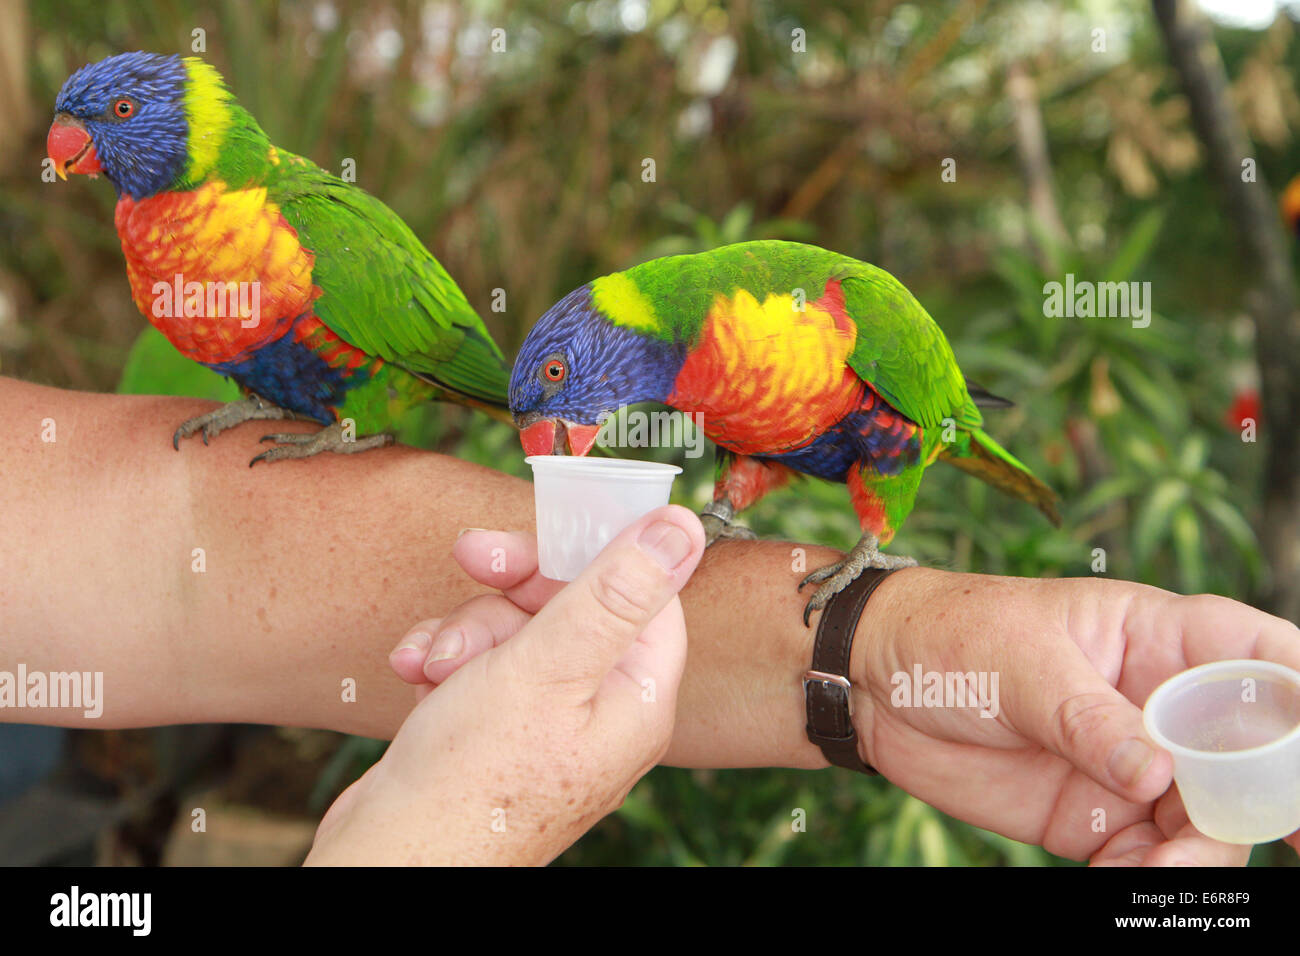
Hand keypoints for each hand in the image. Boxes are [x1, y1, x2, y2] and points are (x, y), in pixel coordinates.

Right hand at [306, 505, 705, 864]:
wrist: (395, 859)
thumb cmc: (473, 782)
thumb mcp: (548, 667)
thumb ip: (615, 593)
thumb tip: (682, 527)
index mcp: (636, 696)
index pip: (642, 592)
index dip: (594, 550)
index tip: (547, 522)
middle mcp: (601, 707)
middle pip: (574, 603)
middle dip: (513, 587)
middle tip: (472, 558)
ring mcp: (549, 720)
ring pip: (518, 628)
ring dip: (467, 628)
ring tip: (435, 660)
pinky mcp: (500, 727)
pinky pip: (483, 662)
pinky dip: (447, 658)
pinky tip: (416, 672)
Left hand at [853, 569, 1299, 864]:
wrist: (874, 684)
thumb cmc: (952, 636)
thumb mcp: (1019, 661)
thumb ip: (1087, 716)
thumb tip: (1158, 774)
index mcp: (1158, 639)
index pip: (1262, 658)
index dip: (1299, 700)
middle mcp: (1161, 706)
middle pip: (1252, 758)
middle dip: (1267, 800)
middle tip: (1259, 836)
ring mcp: (1134, 765)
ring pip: (1209, 822)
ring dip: (1198, 855)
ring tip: (1154, 869)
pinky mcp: (1097, 815)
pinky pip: (1149, 857)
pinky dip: (1149, 877)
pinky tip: (1121, 880)